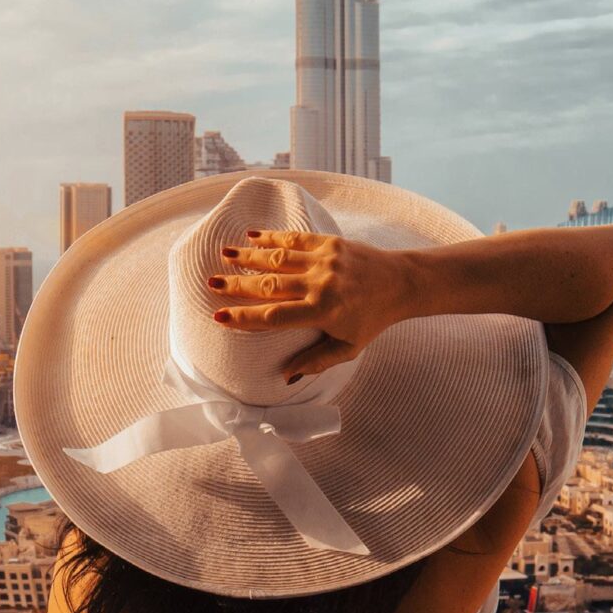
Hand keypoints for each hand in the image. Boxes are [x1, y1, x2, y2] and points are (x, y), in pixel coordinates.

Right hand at [209, 230, 412, 379]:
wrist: (401, 282)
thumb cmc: (373, 320)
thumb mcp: (348, 348)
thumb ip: (316, 361)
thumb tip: (284, 376)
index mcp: (323, 312)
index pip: (274, 316)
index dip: (244, 318)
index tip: (219, 316)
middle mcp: (321, 284)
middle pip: (270, 285)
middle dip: (238, 284)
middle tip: (211, 283)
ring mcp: (326, 261)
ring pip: (279, 258)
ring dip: (249, 256)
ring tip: (223, 254)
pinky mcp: (331, 243)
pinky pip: (296, 240)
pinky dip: (273, 238)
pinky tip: (252, 236)